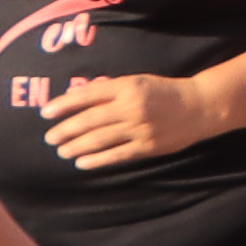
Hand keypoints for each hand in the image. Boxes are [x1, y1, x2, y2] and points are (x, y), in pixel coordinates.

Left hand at [32, 68, 220, 169]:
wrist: (200, 107)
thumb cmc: (164, 92)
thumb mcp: (138, 82)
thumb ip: (109, 90)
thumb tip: (76, 97)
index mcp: (128, 87)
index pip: (88, 96)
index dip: (64, 104)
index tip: (45, 113)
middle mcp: (132, 107)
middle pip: (90, 120)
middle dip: (65, 130)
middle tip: (49, 138)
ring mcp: (140, 129)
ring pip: (100, 139)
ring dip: (76, 146)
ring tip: (61, 151)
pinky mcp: (148, 147)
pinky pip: (117, 155)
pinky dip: (97, 160)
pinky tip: (82, 163)